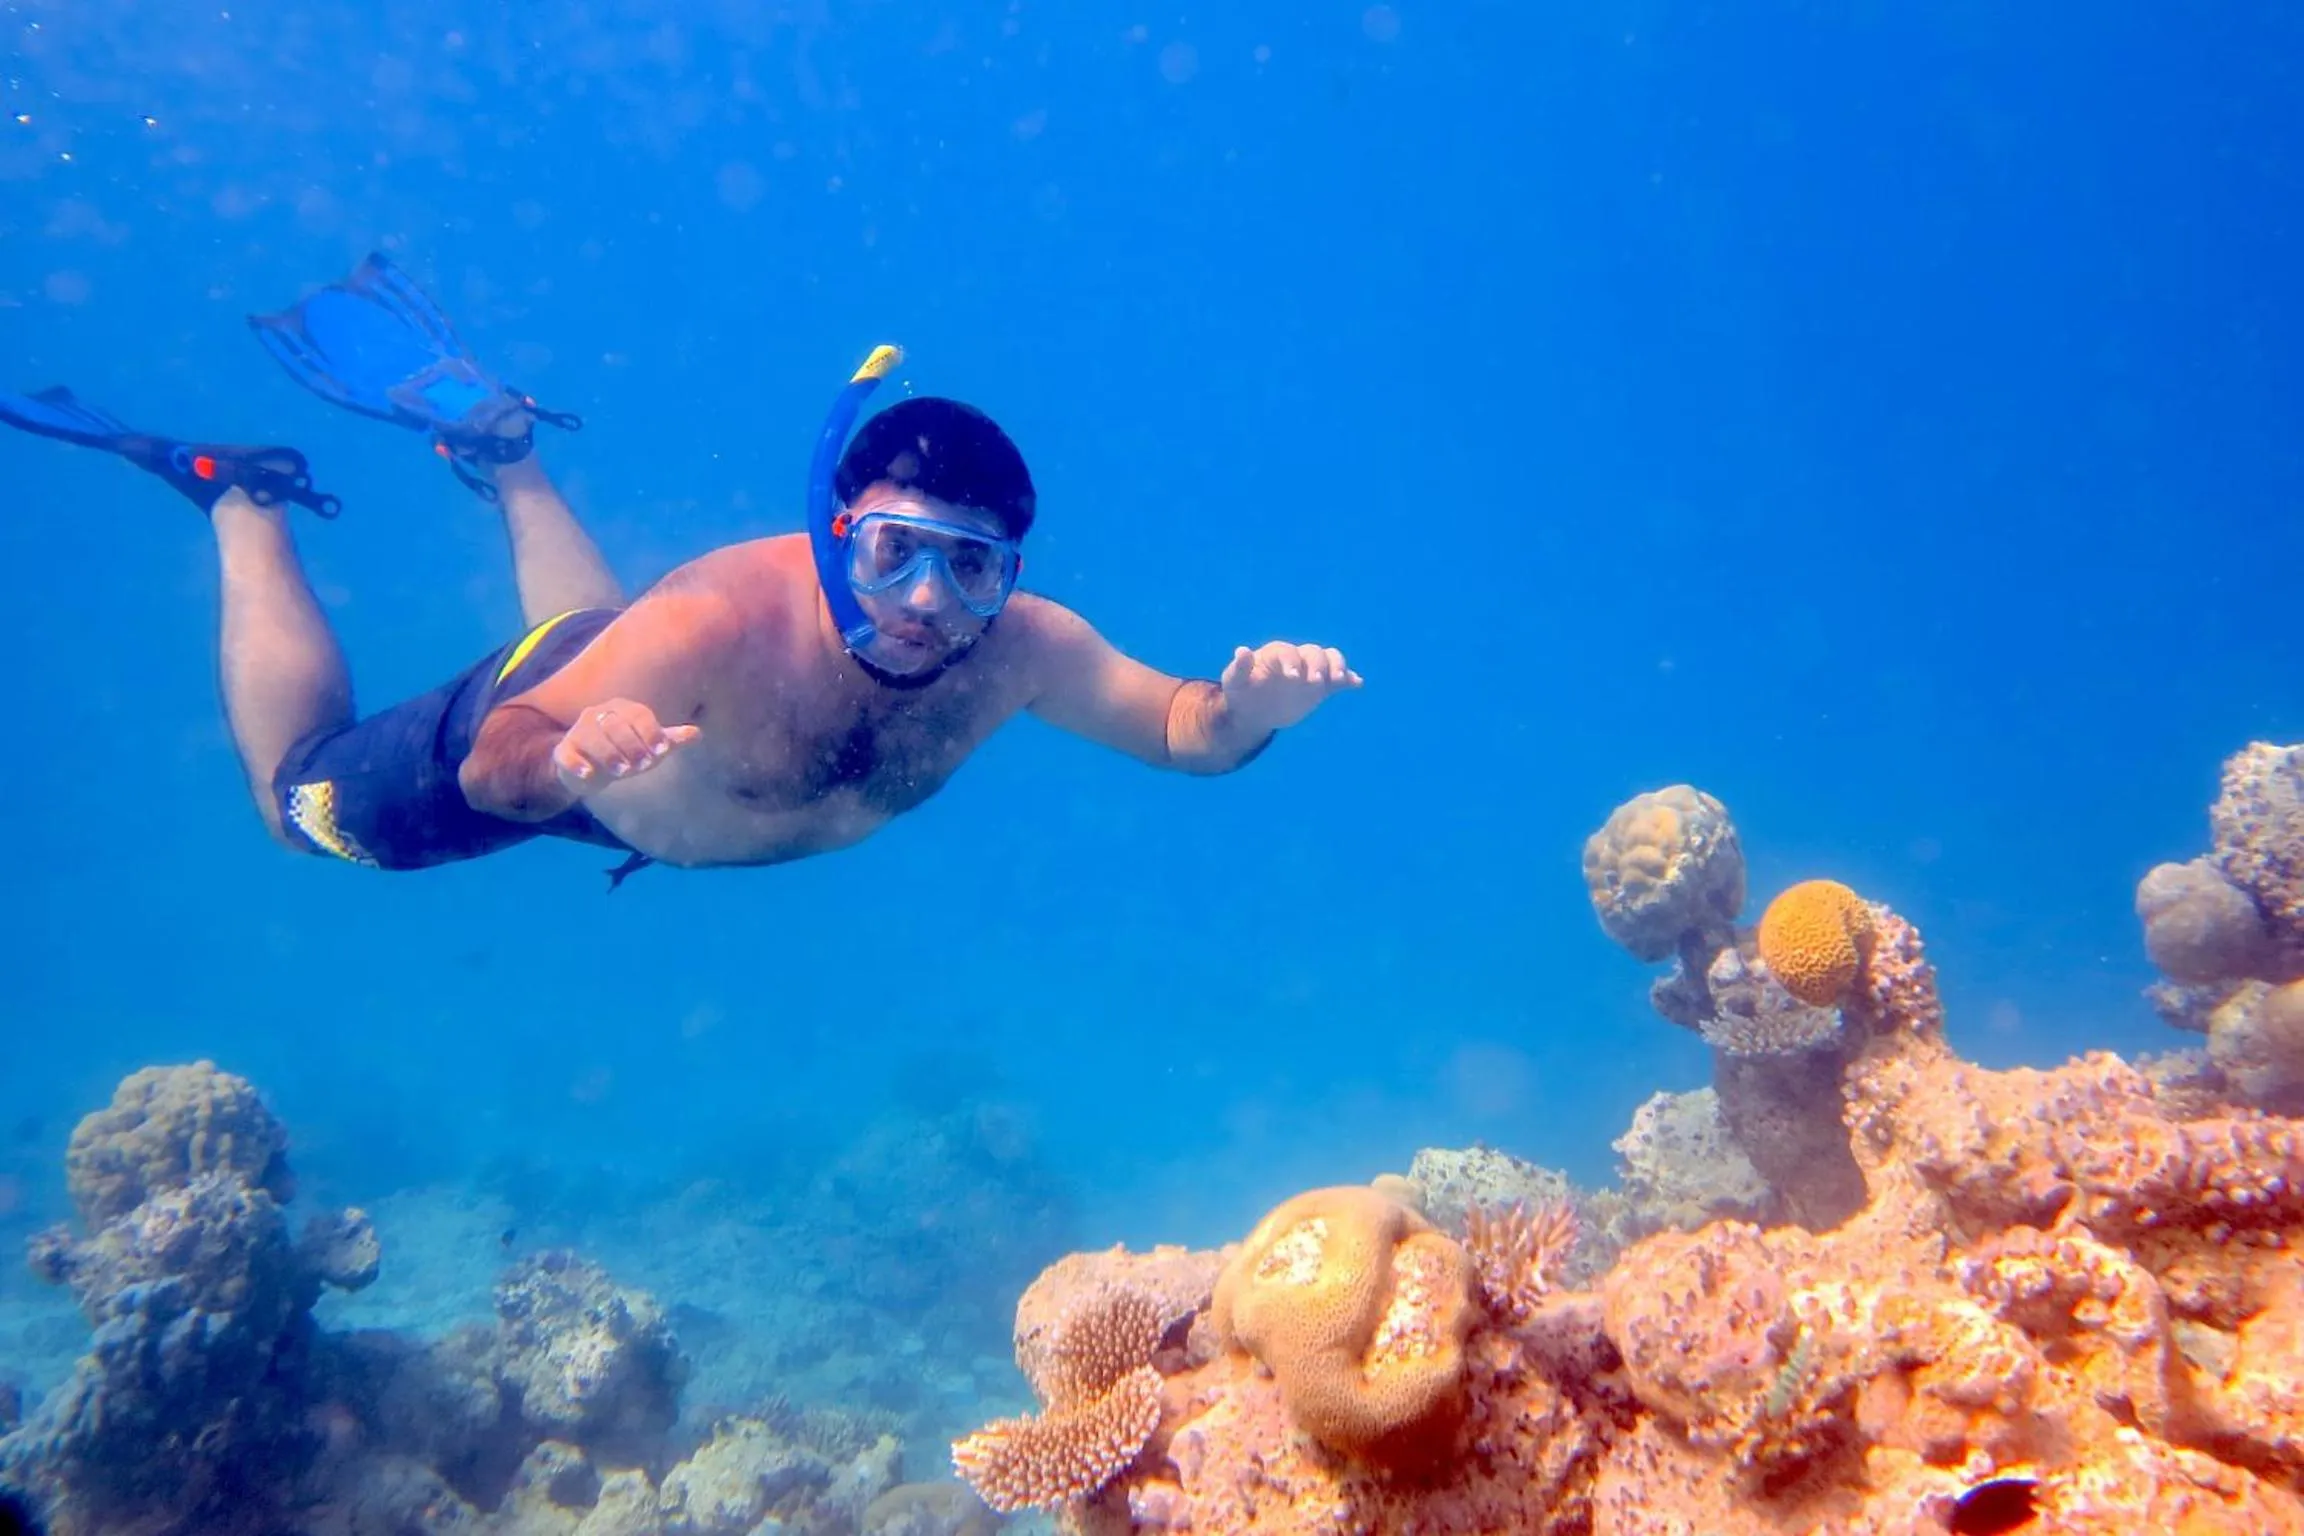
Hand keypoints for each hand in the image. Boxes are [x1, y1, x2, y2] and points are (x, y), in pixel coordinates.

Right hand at [553, 698, 699, 793]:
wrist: (590, 770)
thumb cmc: (626, 753)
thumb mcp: (650, 748)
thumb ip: (671, 740)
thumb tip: (697, 733)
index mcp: (622, 709)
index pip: (638, 714)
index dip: (651, 732)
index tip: (662, 751)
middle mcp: (598, 715)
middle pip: (615, 724)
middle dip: (632, 745)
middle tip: (644, 765)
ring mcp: (579, 732)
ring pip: (591, 736)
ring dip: (609, 754)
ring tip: (623, 772)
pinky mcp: (564, 750)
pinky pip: (566, 753)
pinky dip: (577, 764)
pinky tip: (589, 775)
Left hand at [1218, 641, 1362, 735]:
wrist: (1254, 712)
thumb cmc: (1242, 693)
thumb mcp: (1234, 683)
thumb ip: (1240, 668)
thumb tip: (1242, 650)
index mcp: (1276, 654)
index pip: (1288, 652)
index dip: (1292, 661)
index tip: (1292, 678)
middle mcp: (1297, 658)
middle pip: (1314, 653)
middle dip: (1317, 665)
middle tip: (1314, 683)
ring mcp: (1310, 671)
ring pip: (1329, 659)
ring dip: (1337, 666)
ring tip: (1338, 680)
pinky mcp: (1321, 687)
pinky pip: (1339, 679)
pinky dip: (1349, 679)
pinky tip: (1356, 684)